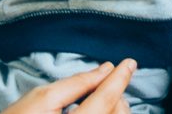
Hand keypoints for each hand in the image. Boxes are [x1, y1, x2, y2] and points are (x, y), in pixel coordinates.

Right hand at [0, 59, 137, 113]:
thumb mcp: (42, 97)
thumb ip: (78, 83)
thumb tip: (105, 69)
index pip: (107, 98)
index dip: (120, 77)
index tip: (129, 62)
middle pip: (117, 111)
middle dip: (115, 92)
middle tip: (103, 81)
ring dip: (114, 106)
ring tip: (96, 98)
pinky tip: (95, 110)